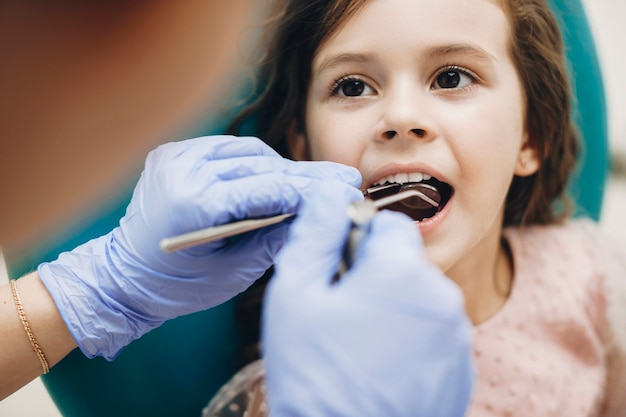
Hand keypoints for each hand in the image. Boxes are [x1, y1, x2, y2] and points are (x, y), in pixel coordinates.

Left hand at [38, 135, 361, 358]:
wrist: (122, 277)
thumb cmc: (176, 286)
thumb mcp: (233, 273)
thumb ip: (275, 238)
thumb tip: (316, 214)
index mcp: (194, 203)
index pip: (268, 188)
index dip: (312, 188)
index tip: (345, 187)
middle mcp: (182, 170)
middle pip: (262, 166)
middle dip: (304, 176)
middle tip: (342, 179)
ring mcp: (175, 156)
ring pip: (248, 151)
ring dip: (281, 167)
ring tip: (312, 181)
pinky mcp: (173, 153)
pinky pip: (226, 149)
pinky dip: (253, 161)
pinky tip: (276, 174)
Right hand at [262, 185, 473, 416]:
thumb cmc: (315, 373)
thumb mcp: (296, 294)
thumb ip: (316, 232)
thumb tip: (328, 192)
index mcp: (403, 271)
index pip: (391, 224)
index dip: (359, 241)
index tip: (339, 271)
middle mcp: (443, 298)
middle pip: (407, 261)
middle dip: (377, 274)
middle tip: (344, 312)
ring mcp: (457, 338)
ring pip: (420, 298)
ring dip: (394, 308)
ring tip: (361, 345)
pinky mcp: (461, 369)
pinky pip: (434, 333)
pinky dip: (411, 340)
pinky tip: (382, 366)